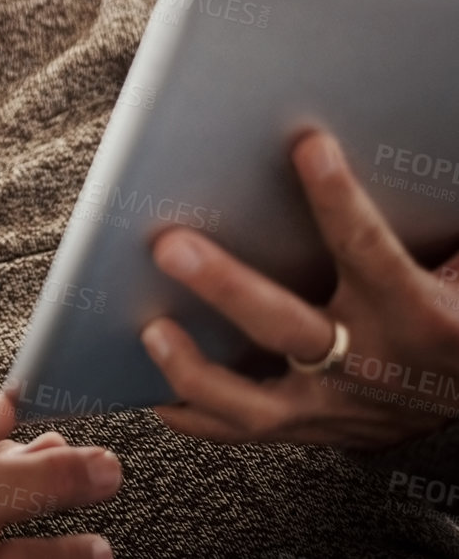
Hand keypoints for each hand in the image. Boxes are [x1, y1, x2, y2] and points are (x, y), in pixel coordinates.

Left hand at [142, 130, 458, 447]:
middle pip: (287, 326)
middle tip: (172, 246)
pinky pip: (242, 431)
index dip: (338, 199)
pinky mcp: (314, 430)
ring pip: (255, 402)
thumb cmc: (453, 318)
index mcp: (416, 314)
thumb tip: (339, 157)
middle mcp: (370, 363)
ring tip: (150, 330)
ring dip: (194, 369)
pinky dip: (194, 415)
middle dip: (226, 287)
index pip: (369, 249)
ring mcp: (337, 406)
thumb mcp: (451, 270)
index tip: (309, 147)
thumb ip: (409, 227)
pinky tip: (151, 390)